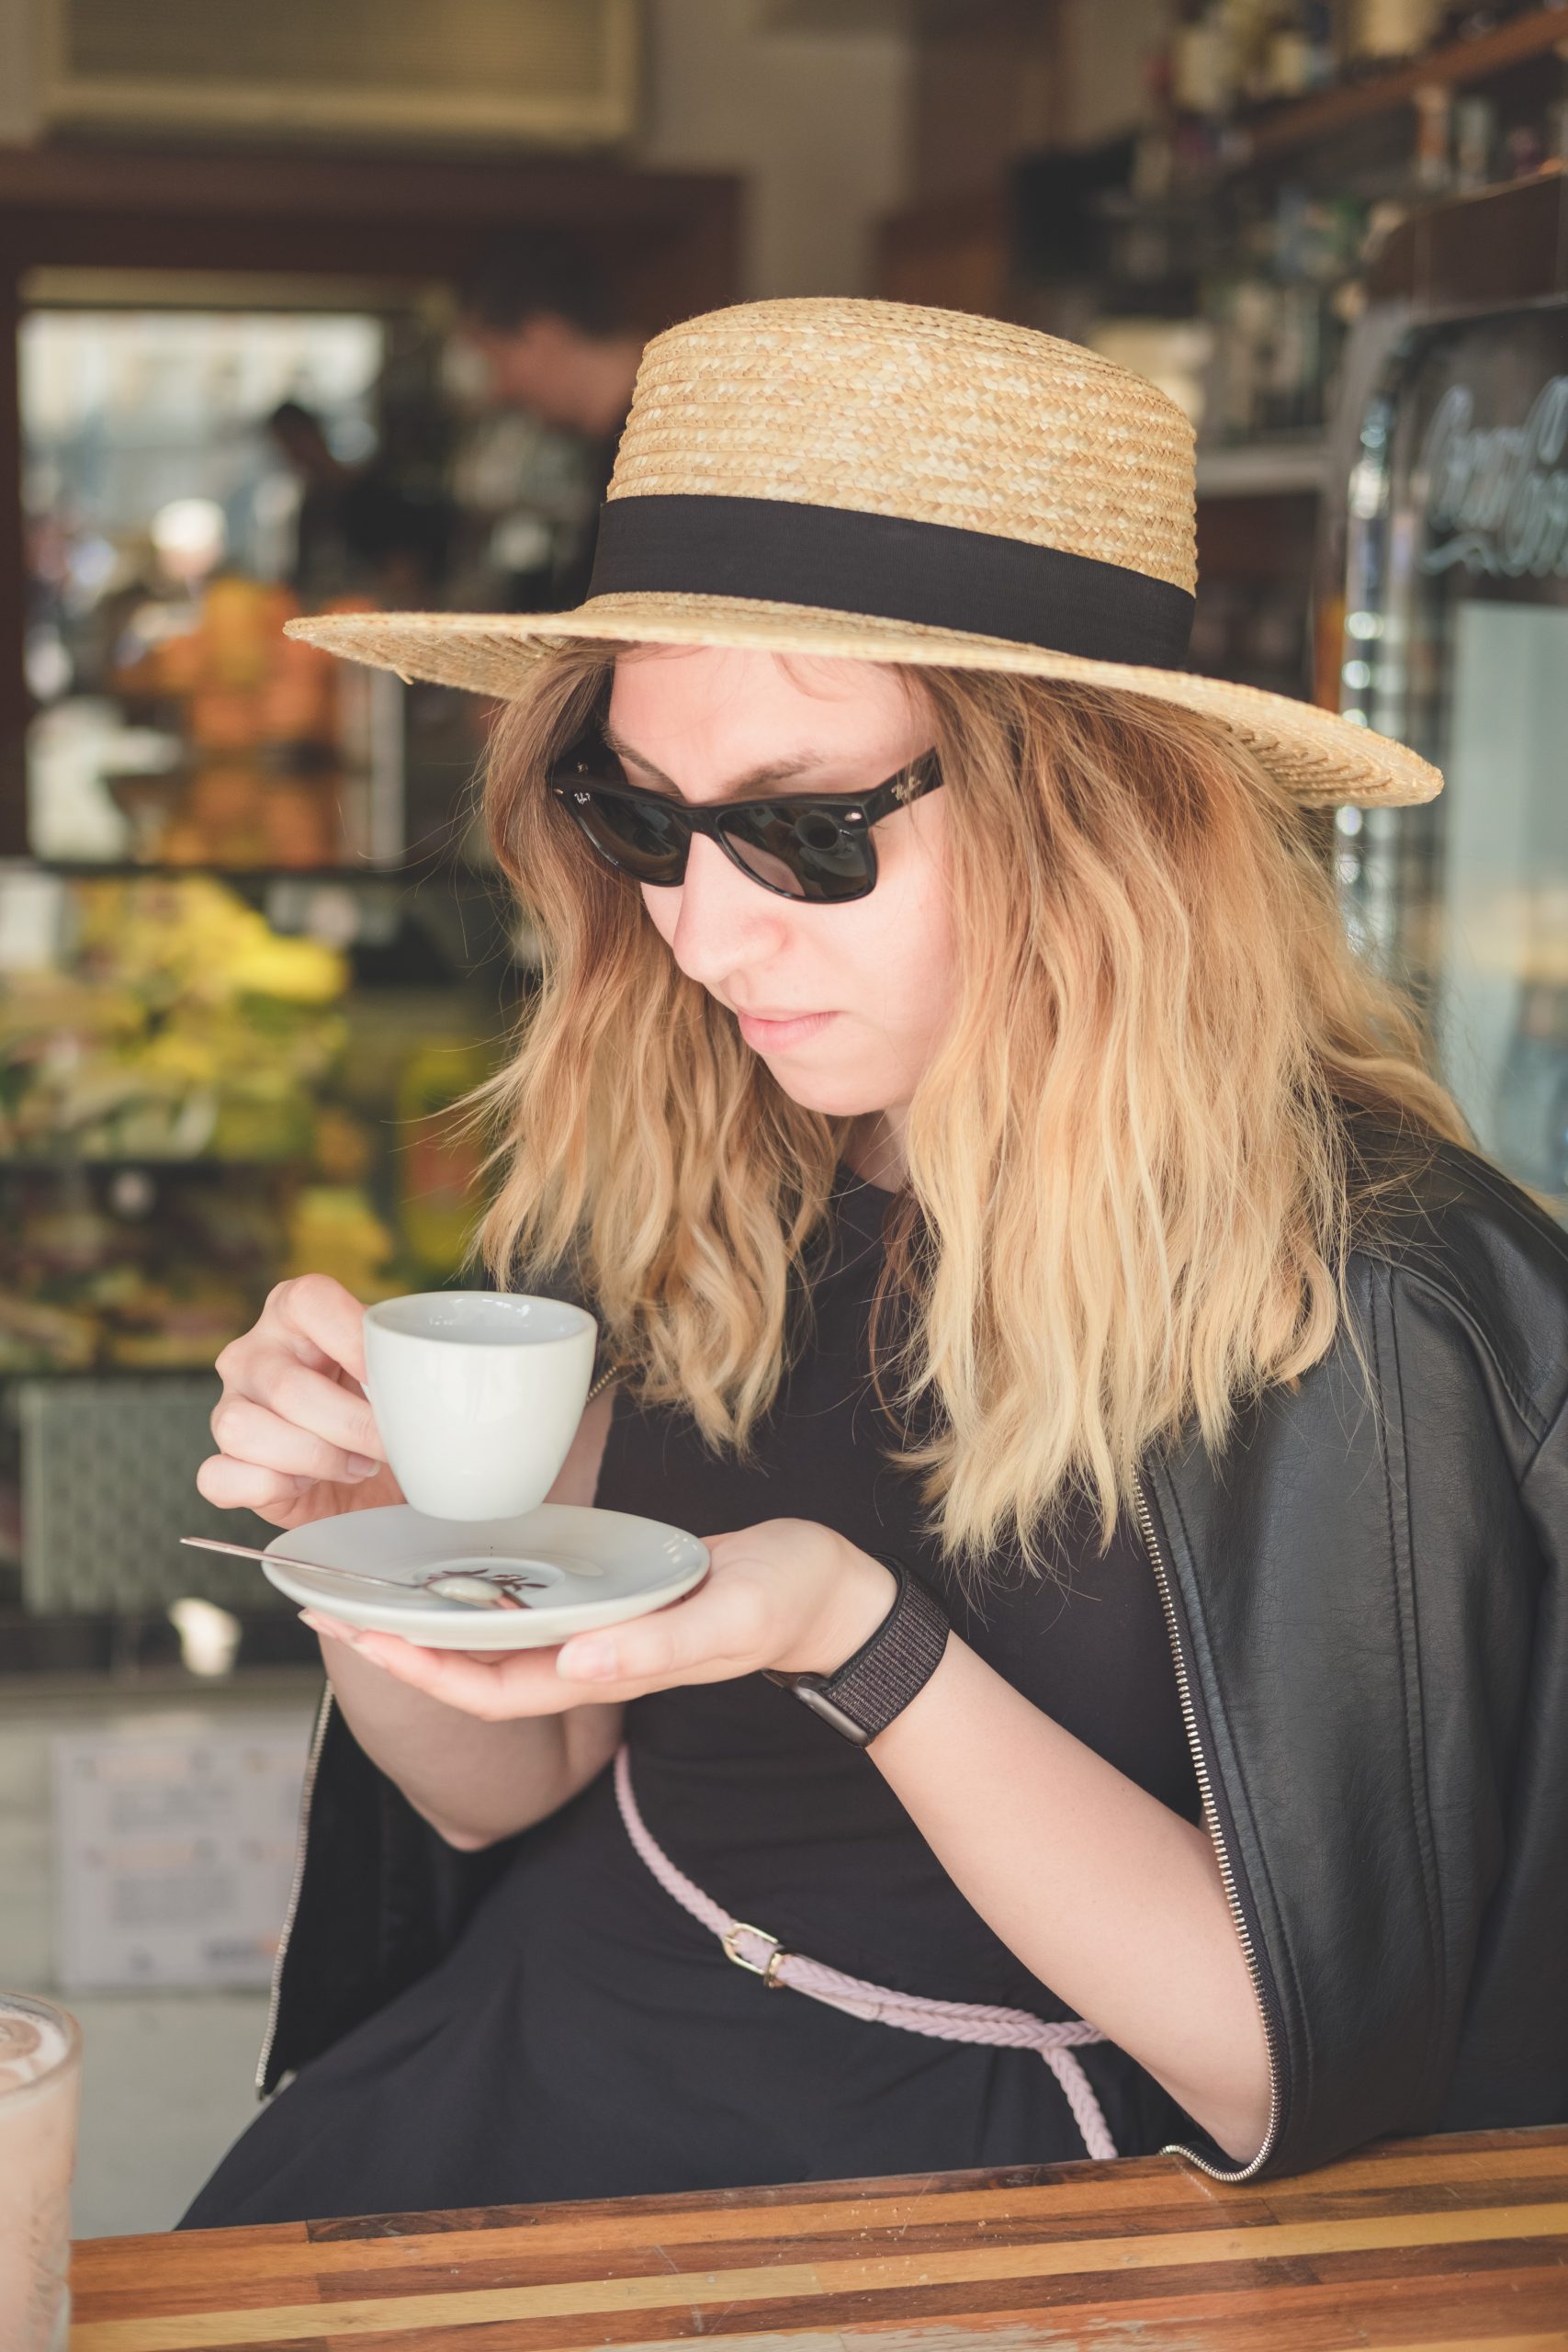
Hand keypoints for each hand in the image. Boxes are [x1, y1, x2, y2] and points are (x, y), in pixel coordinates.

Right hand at [197, 1273, 402, 1529]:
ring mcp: (229, 1406)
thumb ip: (403, 1363)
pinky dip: (272, 1488)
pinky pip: (220, 1477)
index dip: (355, 1342)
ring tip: (356, 1466)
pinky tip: (308, 1484)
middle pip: (286, 1386)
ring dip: (314, 1458)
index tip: (390, 1383)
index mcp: (294, 1311)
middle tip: (388, 1445)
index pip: (310, 1301)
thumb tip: (421, 1385)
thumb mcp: (397, 1372)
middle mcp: (252, 1353)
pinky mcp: (221, 1463)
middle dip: (351, 1426)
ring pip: (244, 1430)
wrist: (373, 1475)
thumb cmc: (384, 1409)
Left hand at [297, 1519, 896, 1722]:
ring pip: (494, 1639)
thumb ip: (654, 1648)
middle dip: (400, 1644)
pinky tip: (452, 1562)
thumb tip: (574, 1664)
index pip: (491, 1688)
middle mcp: (589, 1657)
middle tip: (328, 1607)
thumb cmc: (780, 1601)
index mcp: (606, 1671)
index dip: (421, 1670)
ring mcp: (597, 1631)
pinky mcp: (609, 1599)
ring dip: (429, 1619)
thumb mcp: (724, 1618)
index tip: (362, 1637)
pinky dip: (479, 1589)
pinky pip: (527, 1606)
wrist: (826, 1590)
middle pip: (475, 1668)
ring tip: (369, 1588)